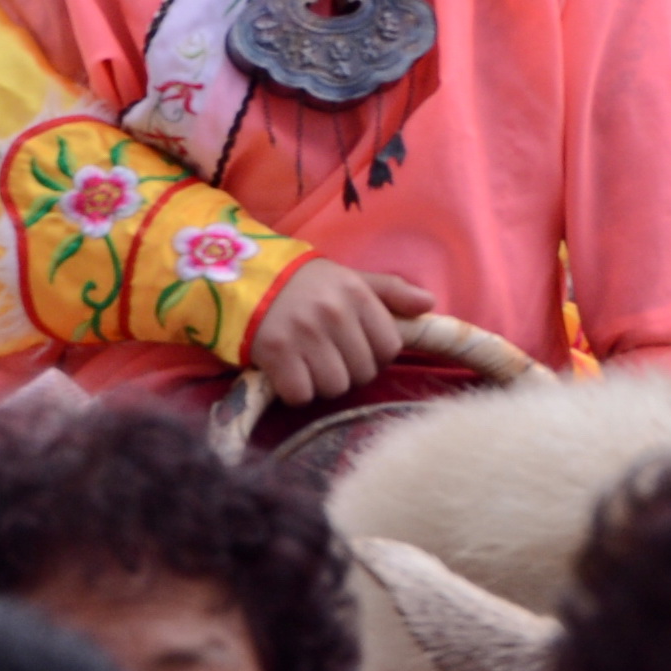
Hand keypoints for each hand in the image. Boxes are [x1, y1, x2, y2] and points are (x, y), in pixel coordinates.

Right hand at [248, 265, 434, 405]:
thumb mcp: (349, 277)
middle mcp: (333, 314)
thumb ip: (391, 290)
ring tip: (308, 366)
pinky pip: (301, 394)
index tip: (354, 347)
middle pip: (362, 372)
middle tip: (327, 357)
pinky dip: (295, 390)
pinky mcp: (274, 353)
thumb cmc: (302, 282)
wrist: (241, 277)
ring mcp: (302, 334)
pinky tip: (288, 373)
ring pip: (334, 387)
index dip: (374, 354)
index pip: (389, 348)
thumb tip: (429, 304)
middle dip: (348, 371)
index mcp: (356, 295)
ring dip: (322, 384)